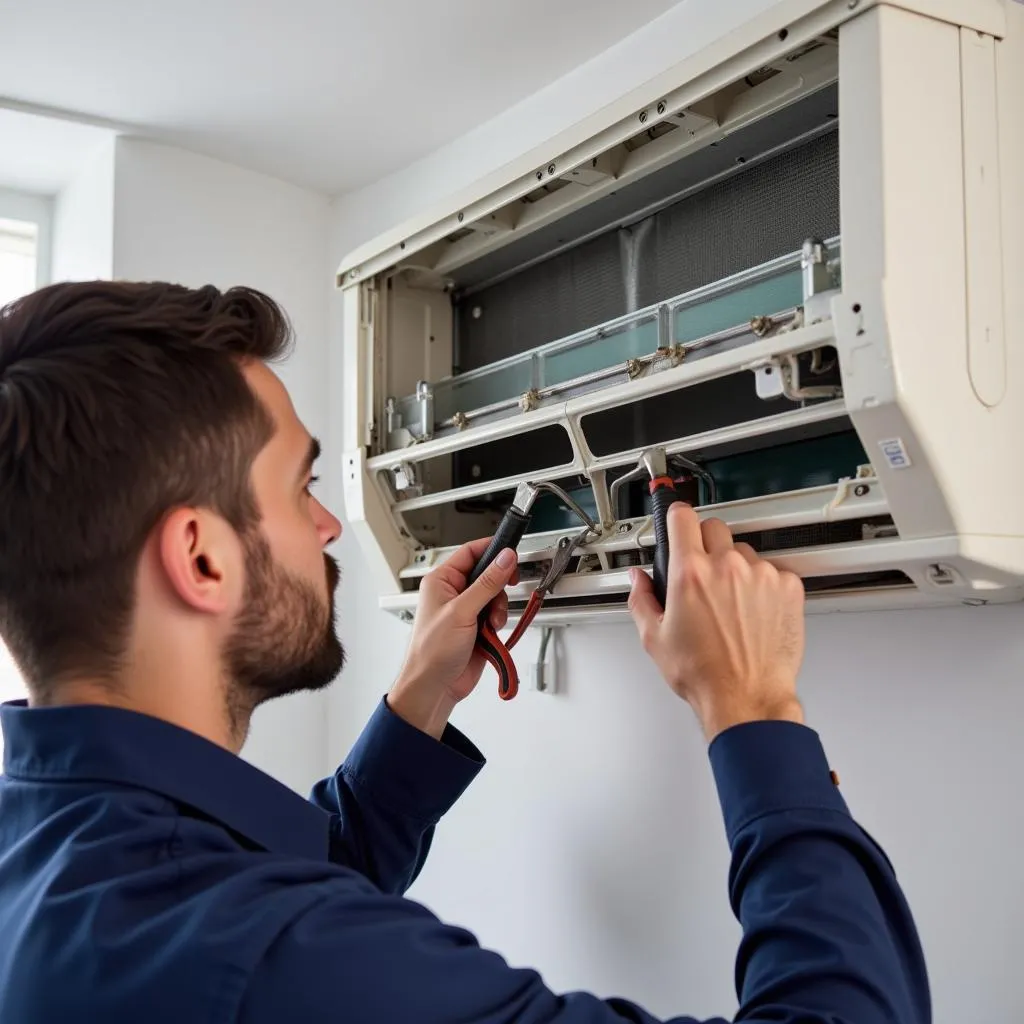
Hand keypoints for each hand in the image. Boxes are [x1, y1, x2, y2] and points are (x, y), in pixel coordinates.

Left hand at [388, 538, 518, 738]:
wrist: (435, 687)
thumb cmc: (431, 651)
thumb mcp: (462, 611)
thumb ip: (487, 583)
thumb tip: (504, 559)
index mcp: (442, 581)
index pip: (470, 552)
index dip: (492, 550)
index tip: (511, 553)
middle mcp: (453, 593)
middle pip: (488, 575)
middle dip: (498, 587)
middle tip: (507, 589)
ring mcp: (466, 611)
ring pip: (495, 597)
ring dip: (499, 609)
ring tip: (492, 624)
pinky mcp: (477, 628)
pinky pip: (496, 616)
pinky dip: (499, 624)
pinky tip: (492, 634)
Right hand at [628, 504, 805, 742]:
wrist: (747, 697)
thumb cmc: (704, 674)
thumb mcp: (654, 638)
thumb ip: (641, 599)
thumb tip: (638, 580)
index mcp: (690, 574)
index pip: (682, 517)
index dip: (677, 518)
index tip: (678, 522)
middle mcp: (727, 567)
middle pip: (714, 528)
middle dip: (705, 544)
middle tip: (703, 573)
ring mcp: (761, 575)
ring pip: (744, 551)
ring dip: (735, 566)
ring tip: (730, 602)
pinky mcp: (788, 587)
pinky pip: (773, 571)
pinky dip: (763, 585)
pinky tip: (753, 611)